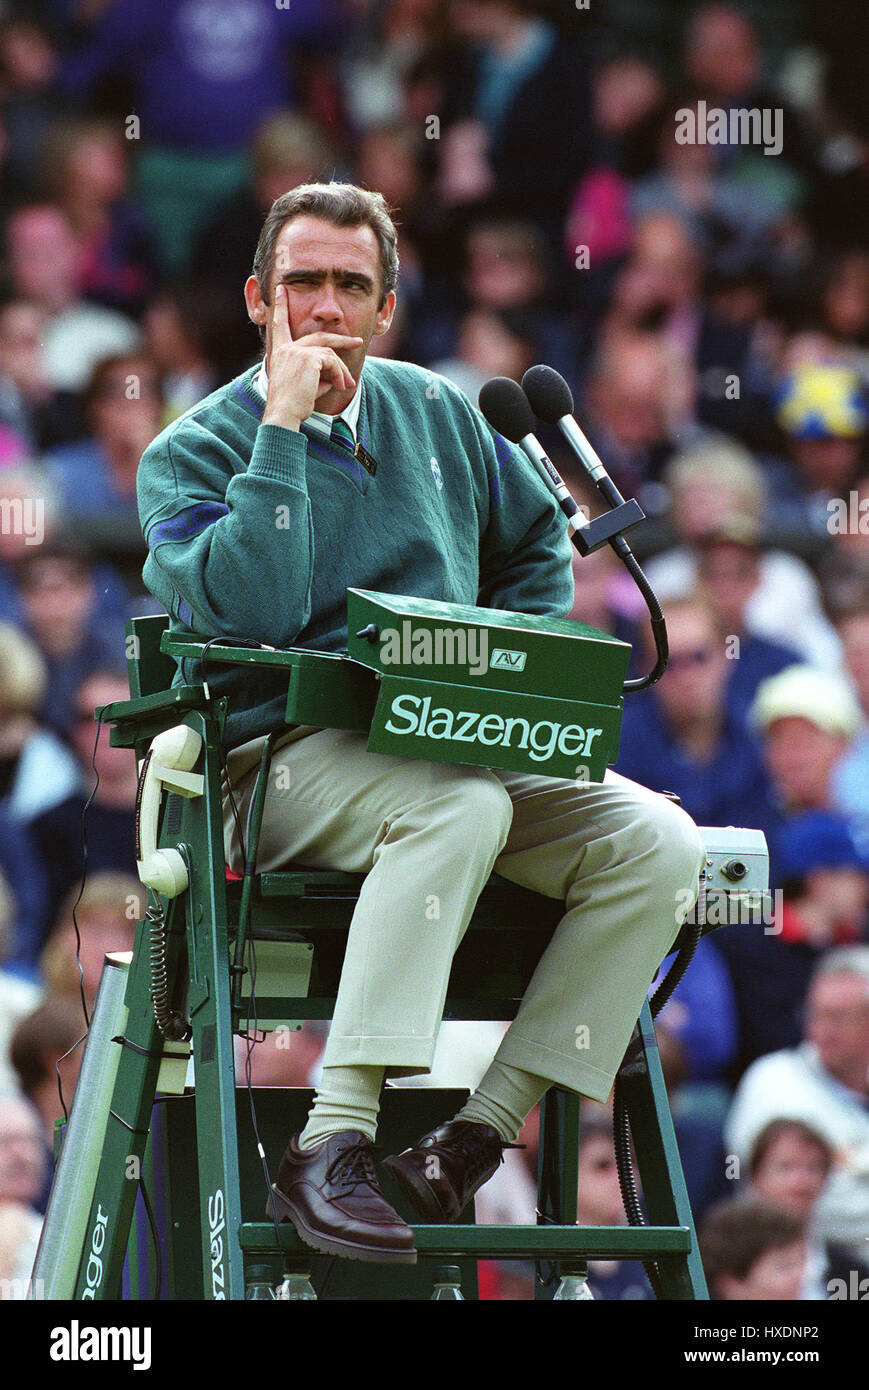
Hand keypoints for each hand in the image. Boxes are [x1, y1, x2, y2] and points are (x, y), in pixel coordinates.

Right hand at [262, 286, 362, 430]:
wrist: (284, 414)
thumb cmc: (293, 406)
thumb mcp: (305, 386)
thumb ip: (318, 377)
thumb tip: (333, 379)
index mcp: (280, 352)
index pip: (280, 323)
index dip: (280, 305)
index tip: (280, 289)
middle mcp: (286, 348)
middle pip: (320, 336)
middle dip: (341, 340)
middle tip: (358, 342)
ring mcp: (296, 351)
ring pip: (330, 353)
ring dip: (342, 370)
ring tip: (347, 385)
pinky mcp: (308, 359)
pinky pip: (332, 362)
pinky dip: (339, 374)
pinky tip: (340, 387)